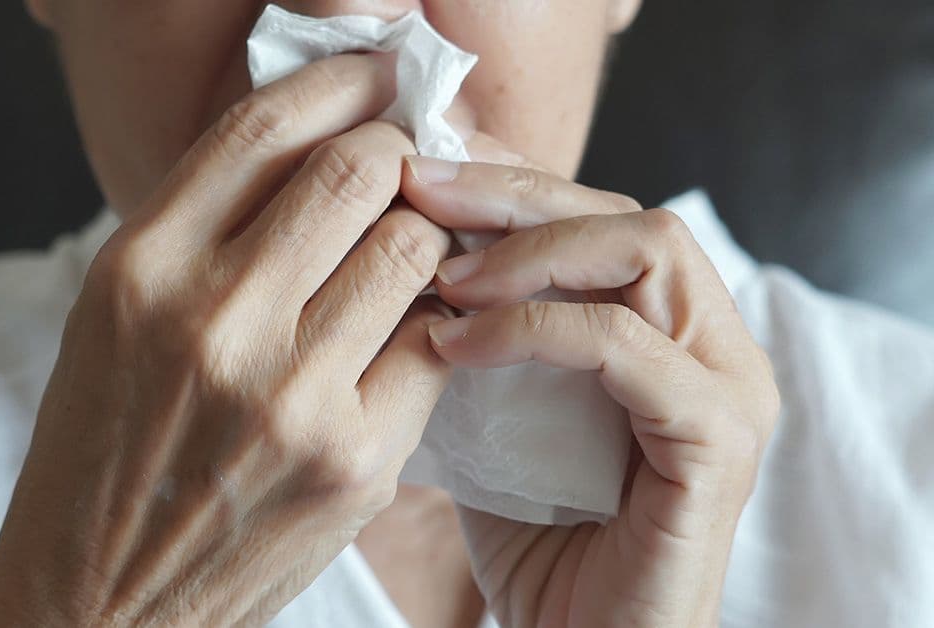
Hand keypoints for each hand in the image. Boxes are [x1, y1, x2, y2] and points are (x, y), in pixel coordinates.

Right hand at [0, 54, 456, 625]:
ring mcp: (290, 395)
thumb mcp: (119, 314)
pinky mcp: (353, 461)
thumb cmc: (107, 448)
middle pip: (360, 171)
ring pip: (415, 251)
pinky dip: (432, 326)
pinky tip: (408, 335)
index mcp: (141, 267)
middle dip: (399, 152)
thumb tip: (321, 142)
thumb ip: (207, 225)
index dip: (338, 82)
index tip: (376, 76)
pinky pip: (433, 346)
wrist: (101, 597)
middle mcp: (212, 320)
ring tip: (405, 257)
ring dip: (425, 239)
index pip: (265, 125)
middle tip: (406, 165)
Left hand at [400, 156, 780, 627]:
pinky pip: (627, 345)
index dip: (510, 180)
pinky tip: (457, 343)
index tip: (419, 170)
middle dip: (513, 191)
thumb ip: (478, 330)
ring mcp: (729, 386)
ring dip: (528, 252)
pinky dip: (535, 330)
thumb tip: (407, 243)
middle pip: (626, 213)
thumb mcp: (495, 408)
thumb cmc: (538, 536)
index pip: (600, 215)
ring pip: (646, 251)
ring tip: (442, 278)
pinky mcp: (718, 438)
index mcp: (670, 329)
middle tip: (419, 185)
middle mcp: (713, 343)